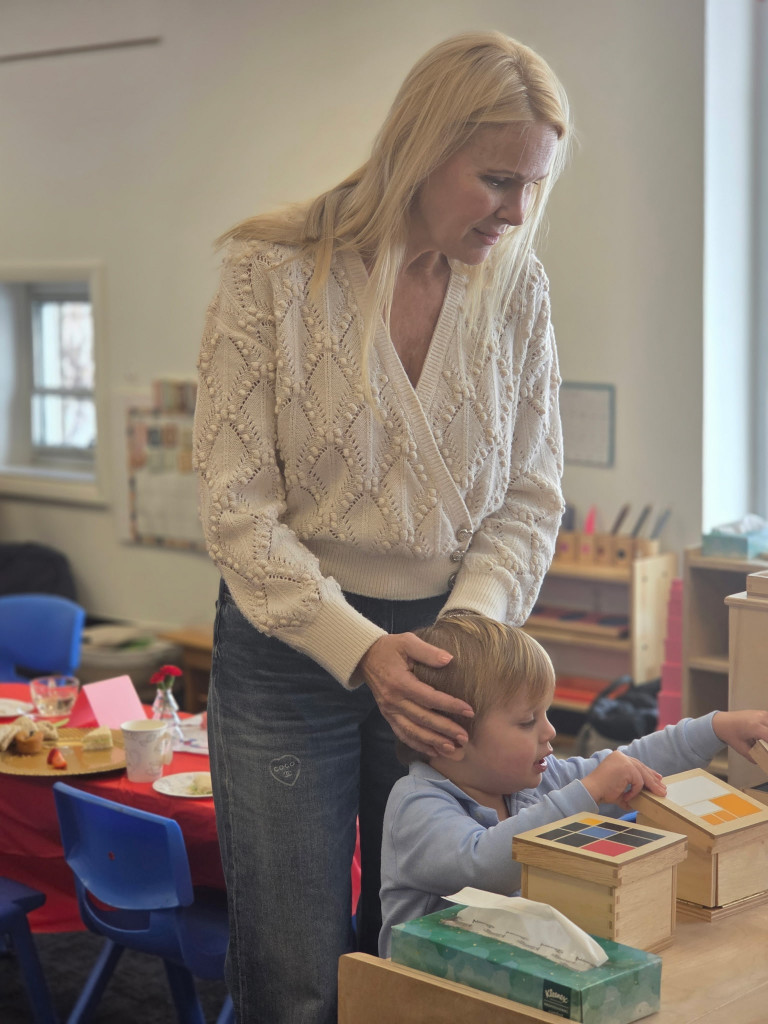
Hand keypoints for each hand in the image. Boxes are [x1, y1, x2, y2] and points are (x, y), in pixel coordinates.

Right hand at [357, 633, 473, 758]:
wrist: (365, 657)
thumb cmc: (390, 648)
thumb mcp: (407, 642)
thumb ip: (428, 652)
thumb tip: (449, 660)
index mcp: (400, 682)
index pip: (429, 698)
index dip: (450, 705)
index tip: (469, 710)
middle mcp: (394, 700)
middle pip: (423, 719)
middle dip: (445, 730)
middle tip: (465, 737)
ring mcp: (389, 711)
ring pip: (413, 731)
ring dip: (433, 742)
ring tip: (452, 749)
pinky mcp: (387, 716)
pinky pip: (403, 734)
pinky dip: (418, 745)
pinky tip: (433, 751)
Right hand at [582, 751, 666, 809]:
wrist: (592, 790)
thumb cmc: (602, 790)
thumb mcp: (619, 787)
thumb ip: (630, 788)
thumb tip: (643, 796)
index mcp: (617, 757)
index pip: (636, 764)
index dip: (648, 772)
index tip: (658, 778)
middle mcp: (621, 756)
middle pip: (641, 768)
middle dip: (653, 779)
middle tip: (662, 787)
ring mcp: (624, 760)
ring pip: (643, 774)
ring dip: (651, 786)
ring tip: (659, 794)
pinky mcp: (626, 767)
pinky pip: (638, 782)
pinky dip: (635, 791)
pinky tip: (628, 798)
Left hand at [712, 710, 767, 761]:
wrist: (722, 722)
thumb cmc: (730, 734)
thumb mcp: (742, 749)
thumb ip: (755, 757)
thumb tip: (763, 762)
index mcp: (755, 727)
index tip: (766, 751)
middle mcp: (760, 718)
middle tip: (764, 745)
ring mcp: (761, 714)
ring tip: (763, 740)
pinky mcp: (761, 713)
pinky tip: (763, 734)